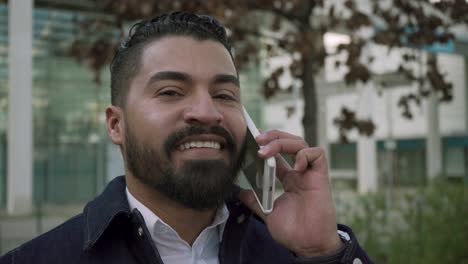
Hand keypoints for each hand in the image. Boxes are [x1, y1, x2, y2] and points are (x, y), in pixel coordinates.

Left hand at [238, 130, 342, 256]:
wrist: (308, 246)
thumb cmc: (293, 232)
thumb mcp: (268, 214)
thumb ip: (256, 202)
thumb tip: (241, 193)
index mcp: (289, 180)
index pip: (278, 154)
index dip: (267, 144)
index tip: (251, 138)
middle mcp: (300, 174)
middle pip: (289, 143)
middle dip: (273, 136)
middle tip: (257, 138)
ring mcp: (310, 174)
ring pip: (301, 144)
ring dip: (282, 142)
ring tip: (265, 150)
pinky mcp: (320, 178)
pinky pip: (318, 154)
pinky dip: (304, 154)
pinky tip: (294, 165)